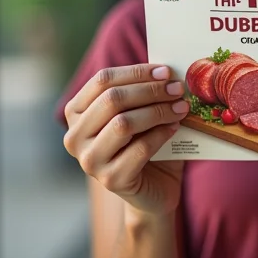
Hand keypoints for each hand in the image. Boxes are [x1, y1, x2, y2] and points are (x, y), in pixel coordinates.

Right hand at [63, 64, 188, 216]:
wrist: (155, 186)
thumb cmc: (147, 140)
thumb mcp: (141, 111)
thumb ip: (144, 91)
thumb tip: (166, 70)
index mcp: (77, 113)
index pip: (102, 80)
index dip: (136, 72)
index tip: (165, 71)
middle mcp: (75, 137)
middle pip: (112, 99)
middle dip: (150, 90)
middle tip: (178, 88)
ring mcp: (90, 161)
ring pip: (123, 124)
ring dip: (158, 111)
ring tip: (181, 107)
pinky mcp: (111, 180)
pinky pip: (139, 149)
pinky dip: (161, 134)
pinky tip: (175, 127)